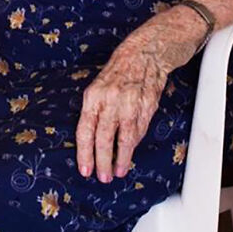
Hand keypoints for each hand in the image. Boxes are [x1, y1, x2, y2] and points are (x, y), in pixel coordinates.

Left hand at [75, 42, 167, 183]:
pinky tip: (129, 153)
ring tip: (117, 172)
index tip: (85, 169)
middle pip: (104, 139)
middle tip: (102, 178)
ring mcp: (131, 105)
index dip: (85, 153)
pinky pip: (139, 132)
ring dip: (121, 159)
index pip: (85, 130)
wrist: (145, 53)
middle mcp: (111, 101)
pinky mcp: (147, 108)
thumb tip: (91, 140)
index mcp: (93, 95)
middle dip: (102, 162)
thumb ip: (95, 111)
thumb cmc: (119, 70)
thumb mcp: (98, 86)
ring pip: (124, 140)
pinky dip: (133, 145)